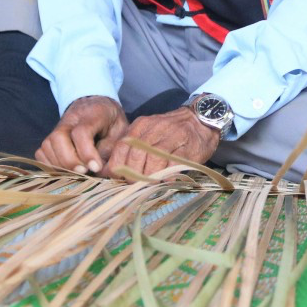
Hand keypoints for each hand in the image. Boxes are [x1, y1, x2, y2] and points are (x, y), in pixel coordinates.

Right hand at [35, 96, 127, 173]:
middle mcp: (71, 118)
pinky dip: (50, 164)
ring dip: (60, 164)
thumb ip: (111, 148)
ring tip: (77, 172)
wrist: (97, 104)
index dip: (87, 152)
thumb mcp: (120, 130)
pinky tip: (65, 170)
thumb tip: (99, 169)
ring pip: (47, 145)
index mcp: (93, 113)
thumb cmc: (111, 121)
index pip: (81, 132)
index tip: (96, 167)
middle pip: (58, 137)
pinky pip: (41, 152)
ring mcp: (58, 126)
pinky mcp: (51, 136)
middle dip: (70, 160)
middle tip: (84, 172)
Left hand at [102, 107, 220, 178]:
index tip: (117, 179)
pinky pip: (174, 163)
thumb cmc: (169, 133)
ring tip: (148, 184)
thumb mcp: (147, 134)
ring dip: (149, 176)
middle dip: (132, 174)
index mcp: (141, 125)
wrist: (200, 120)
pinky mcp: (188, 146)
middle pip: (137, 154)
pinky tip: (165, 181)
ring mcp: (173, 136)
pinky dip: (167, 175)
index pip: (122, 146)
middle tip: (133, 185)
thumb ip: (129, 149)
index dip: (117, 166)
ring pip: (154, 158)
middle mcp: (155, 128)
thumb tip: (106, 170)